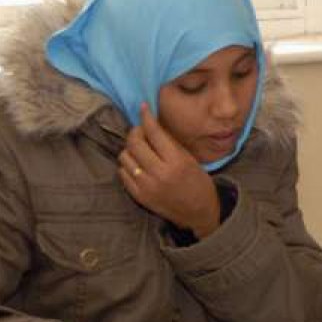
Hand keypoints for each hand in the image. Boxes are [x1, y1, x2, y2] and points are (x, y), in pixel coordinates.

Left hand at [119, 103, 220, 237]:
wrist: (199, 213)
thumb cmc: (198, 183)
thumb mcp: (190, 160)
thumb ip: (170, 144)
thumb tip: (152, 125)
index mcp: (176, 162)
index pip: (155, 132)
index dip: (146, 117)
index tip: (143, 108)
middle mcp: (159, 173)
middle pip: (135, 143)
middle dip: (135, 132)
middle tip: (141, 131)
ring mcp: (146, 186)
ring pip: (124, 157)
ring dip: (130, 149)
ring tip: (140, 151)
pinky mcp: (138, 196)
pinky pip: (122, 173)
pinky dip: (128, 165)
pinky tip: (138, 165)